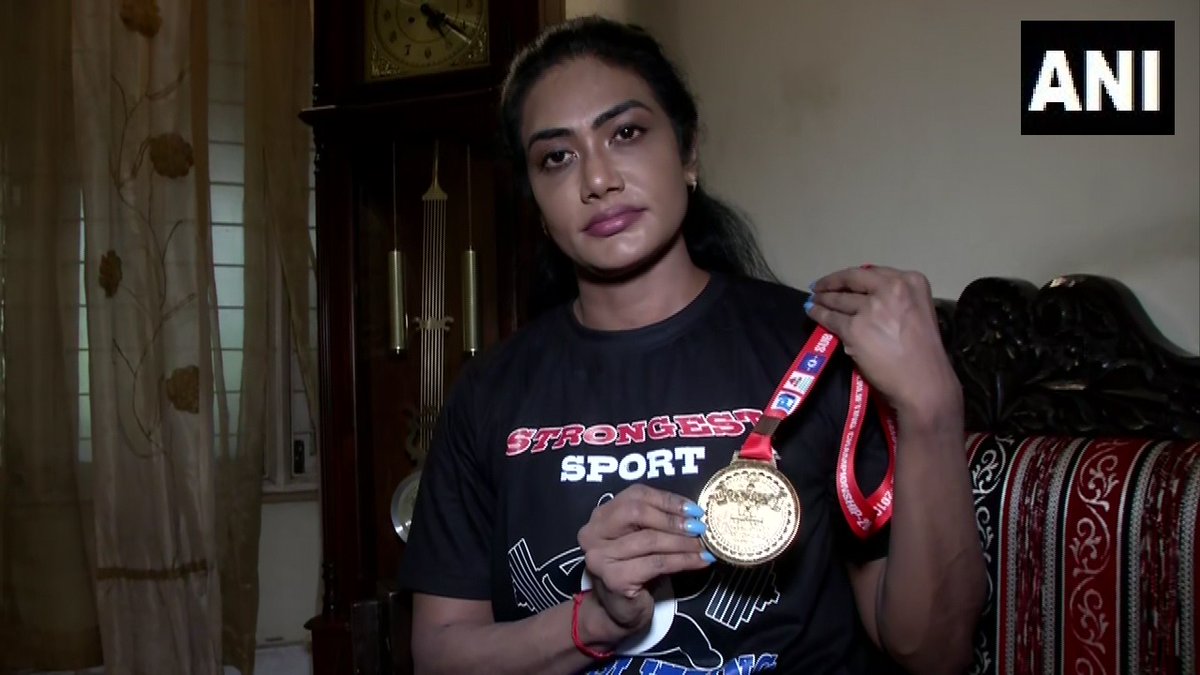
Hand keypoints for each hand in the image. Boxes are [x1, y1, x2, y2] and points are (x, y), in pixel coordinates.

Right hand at [576, 484, 711, 640]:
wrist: (618, 612)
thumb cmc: (635, 571)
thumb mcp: (642, 540)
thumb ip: (656, 523)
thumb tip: (694, 514)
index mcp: (601, 516)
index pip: (635, 495)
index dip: (667, 500)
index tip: (694, 509)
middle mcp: (593, 533)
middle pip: (637, 513)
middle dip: (673, 520)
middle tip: (699, 528)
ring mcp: (600, 556)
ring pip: (650, 540)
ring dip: (683, 543)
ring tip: (703, 546)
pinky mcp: (613, 578)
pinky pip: (656, 563)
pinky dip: (682, 561)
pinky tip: (699, 561)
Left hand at [806, 266, 960, 423]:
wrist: (924, 381)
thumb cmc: (925, 354)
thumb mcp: (917, 312)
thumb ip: (895, 301)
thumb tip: (864, 300)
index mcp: (911, 281)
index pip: (872, 273)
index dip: (851, 277)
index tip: (841, 279)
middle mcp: (891, 288)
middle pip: (853, 280)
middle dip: (832, 282)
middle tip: (818, 287)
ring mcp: (871, 308)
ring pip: (840, 300)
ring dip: (823, 300)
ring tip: (813, 301)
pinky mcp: (854, 328)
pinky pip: (831, 318)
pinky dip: (818, 315)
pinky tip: (812, 312)